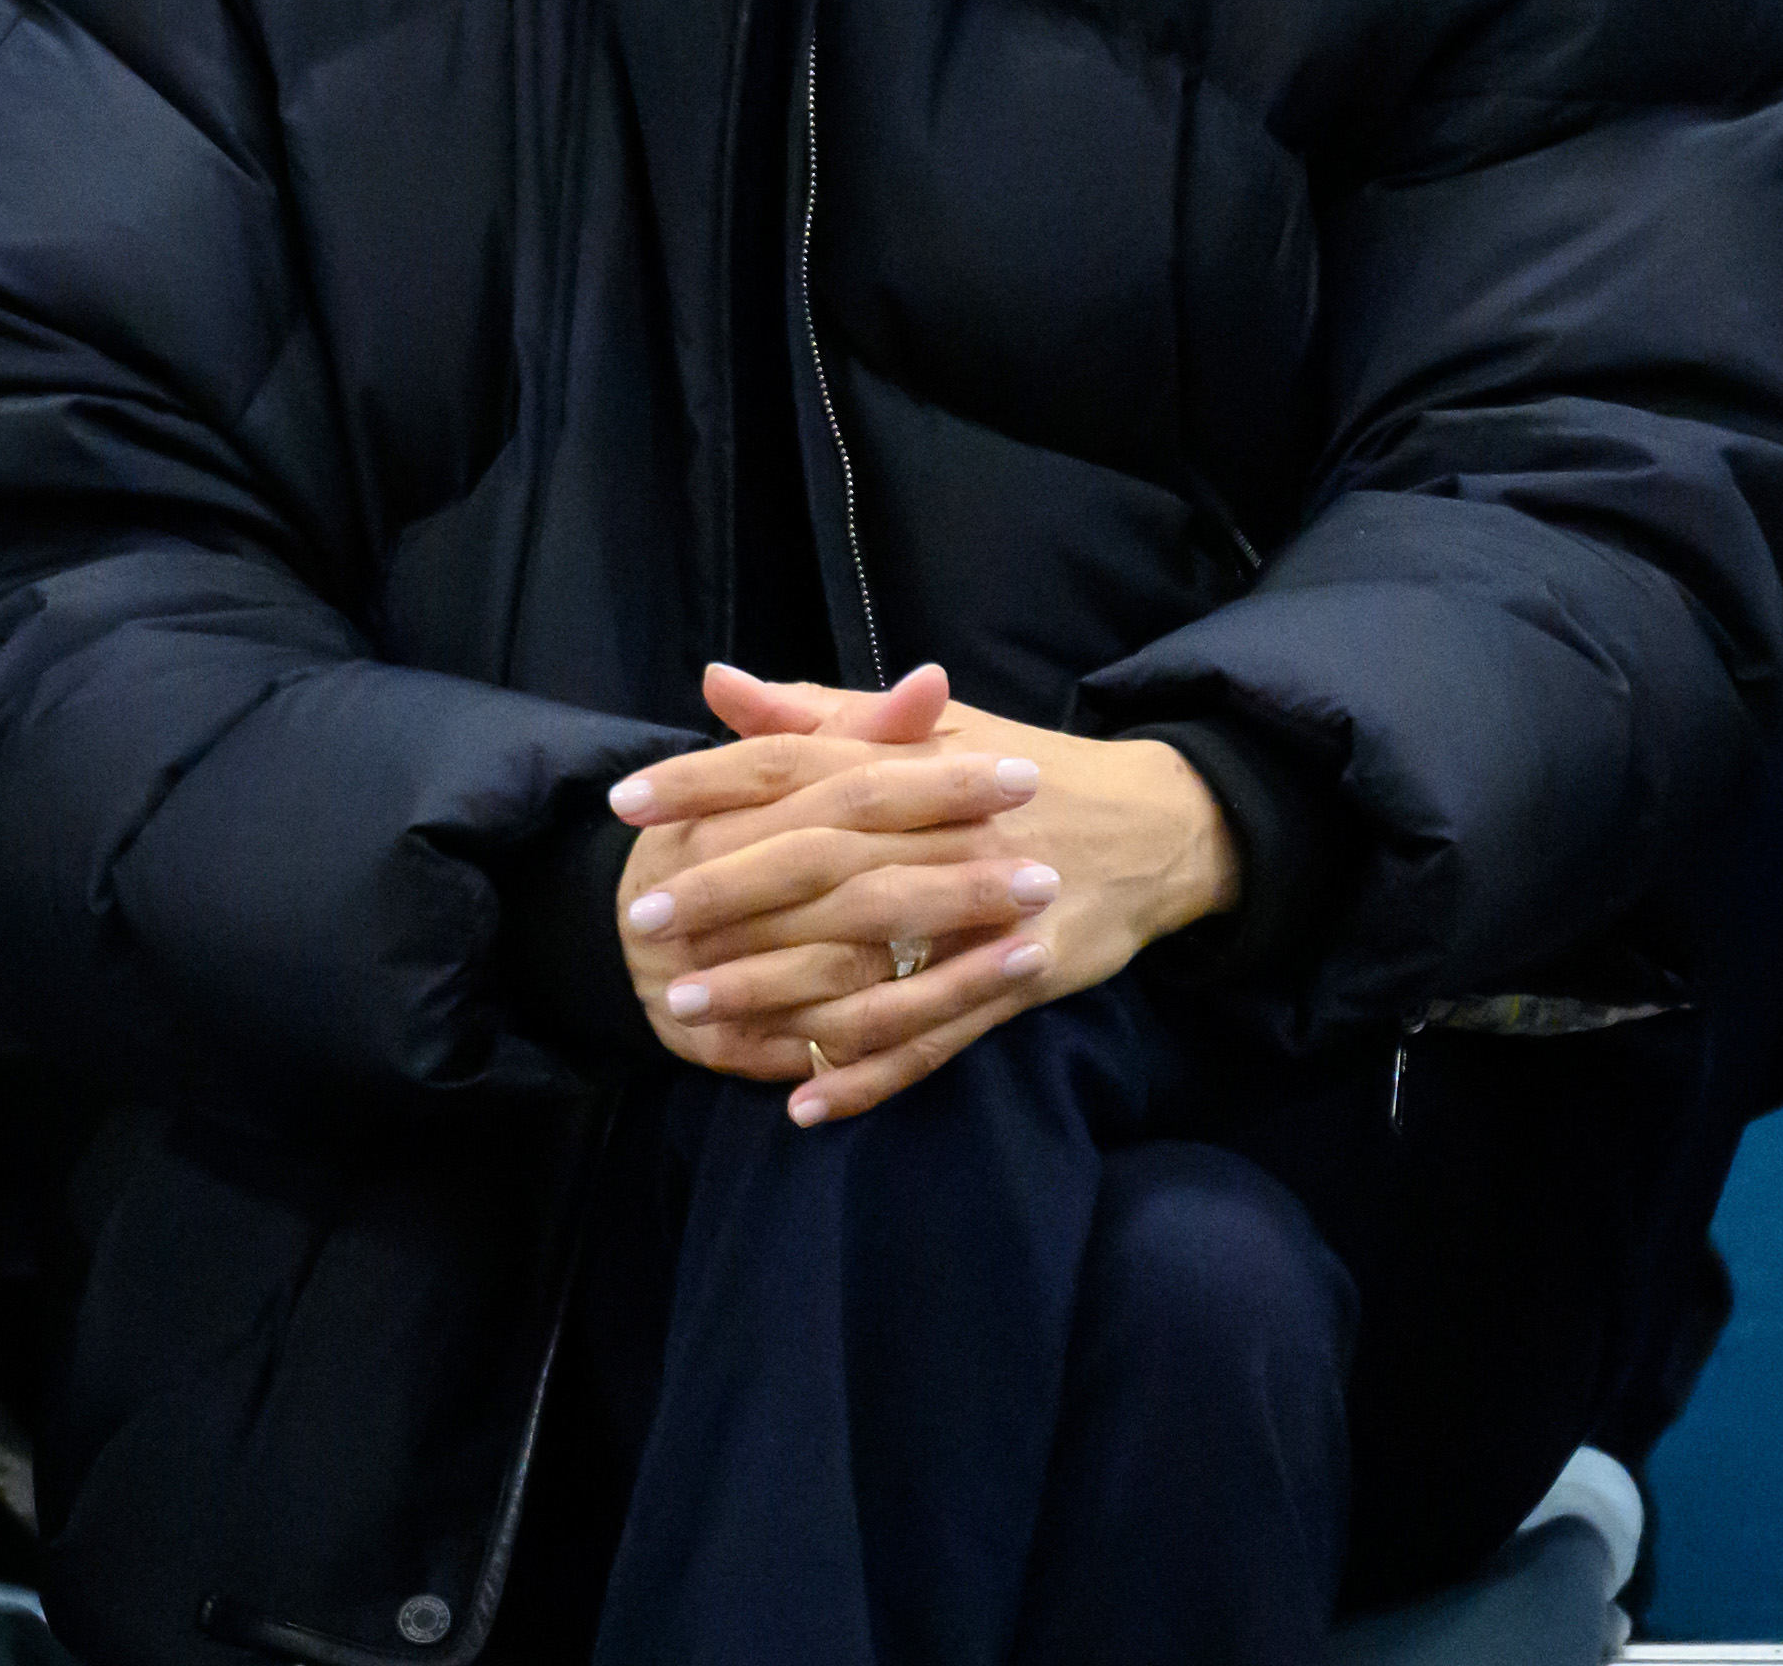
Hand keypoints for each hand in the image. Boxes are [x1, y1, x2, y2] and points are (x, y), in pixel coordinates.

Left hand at [608, 663, 1241, 1122]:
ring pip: (863, 958)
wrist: (1157, 826)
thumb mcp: (928, 729)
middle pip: (816, 862)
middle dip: (723, 891)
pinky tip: (801, 1099)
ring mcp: (982, 913)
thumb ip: (816, 715)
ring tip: (690, 1011)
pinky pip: (932, 1036)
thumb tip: (717, 683)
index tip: (626, 801)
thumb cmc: (1021, 770)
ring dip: (773, 991)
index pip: (790, 765)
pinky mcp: (1019, 980)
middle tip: (643, 919)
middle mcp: (940, 833)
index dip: (704, 780)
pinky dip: (866, 1072)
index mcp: (908, 765)